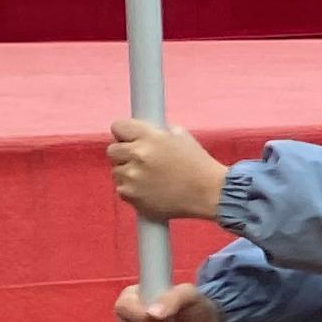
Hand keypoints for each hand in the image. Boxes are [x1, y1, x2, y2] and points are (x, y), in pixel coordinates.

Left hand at [107, 117, 229, 222]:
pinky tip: (149, 190)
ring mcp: (131, 177)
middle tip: (140, 159)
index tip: (130, 138)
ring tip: (148, 178)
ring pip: (116, 171)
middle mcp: (137, 155)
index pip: (118, 126)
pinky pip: (121, 188)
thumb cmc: (198, 164)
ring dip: (128, 172)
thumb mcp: (182, 137)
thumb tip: (143, 134)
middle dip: (124, 153)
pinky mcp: (130, 195)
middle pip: (112, 150)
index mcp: (150, 137)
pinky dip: (132, 189)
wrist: (209, 193)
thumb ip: (158, 133)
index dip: (125, 133)